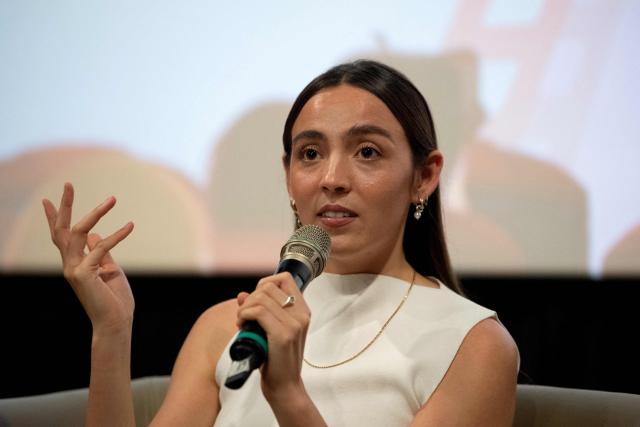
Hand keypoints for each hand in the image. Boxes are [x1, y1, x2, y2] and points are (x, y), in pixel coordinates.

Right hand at [43, 183, 134, 334]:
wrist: (116, 322)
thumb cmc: (114, 299)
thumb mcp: (109, 269)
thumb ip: (101, 252)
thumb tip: (96, 234)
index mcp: (75, 263)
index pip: (61, 237)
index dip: (55, 218)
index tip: (47, 201)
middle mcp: (70, 265)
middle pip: (62, 230)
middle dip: (65, 206)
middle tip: (68, 184)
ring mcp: (75, 269)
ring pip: (80, 233)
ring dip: (97, 213)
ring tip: (112, 198)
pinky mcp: (85, 274)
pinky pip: (101, 248)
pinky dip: (117, 235)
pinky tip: (130, 225)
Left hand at [236, 272, 310, 402]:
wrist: (285, 386)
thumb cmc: (277, 359)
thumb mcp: (270, 330)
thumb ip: (260, 310)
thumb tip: (242, 295)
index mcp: (302, 310)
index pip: (284, 279)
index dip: (265, 284)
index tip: (256, 301)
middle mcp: (301, 314)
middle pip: (268, 286)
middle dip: (251, 298)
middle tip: (245, 316)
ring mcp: (294, 324)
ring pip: (261, 297)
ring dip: (244, 308)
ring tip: (243, 323)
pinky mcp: (283, 334)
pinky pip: (258, 311)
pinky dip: (244, 315)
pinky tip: (242, 326)